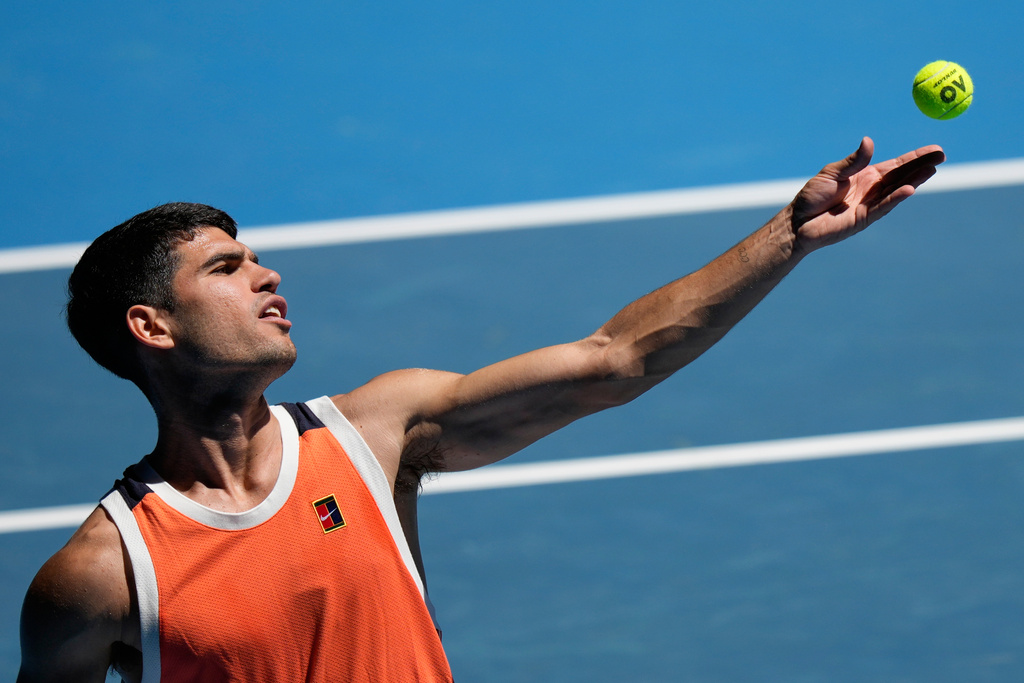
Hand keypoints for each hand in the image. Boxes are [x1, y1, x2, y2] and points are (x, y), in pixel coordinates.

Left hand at [790, 137, 945, 253]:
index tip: (935, 150)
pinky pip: (883, 206)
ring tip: (932, 169)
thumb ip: (853, 161)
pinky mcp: (864, 219)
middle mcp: (872, 190)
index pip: (897, 165)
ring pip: (897, 190)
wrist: (798, 222)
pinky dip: (896, 198)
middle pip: (902, 176)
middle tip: (942, 156)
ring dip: (914, 180)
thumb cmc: (812, 197)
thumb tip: (869, 141)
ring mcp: (870, 205)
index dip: (915, 157)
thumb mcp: (832, 173)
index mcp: (866, 176)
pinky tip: (910, 189)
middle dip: (922, 166)